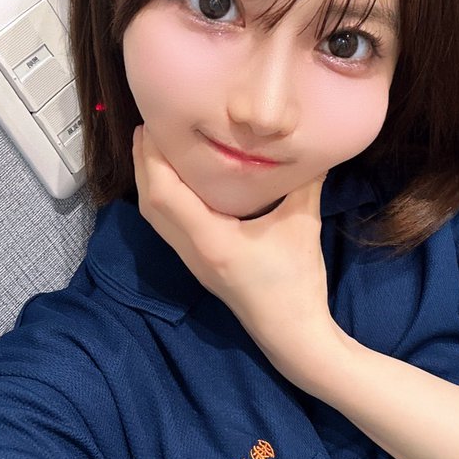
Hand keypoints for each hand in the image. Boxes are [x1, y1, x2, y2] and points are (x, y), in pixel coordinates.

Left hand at [131, 125, 336, 370]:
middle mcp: (192, 250)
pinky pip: (168, 227)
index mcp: (210, 239)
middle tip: (148, 128)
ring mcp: (192, 261)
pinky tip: (177, 183)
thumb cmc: (295, 283)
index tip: (155, 124)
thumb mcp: (302, 225)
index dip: (153, 157)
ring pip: (155, 217)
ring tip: (156, 150)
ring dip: (150, 182)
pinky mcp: (199, 265)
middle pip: (150, 203)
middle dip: (144, 164)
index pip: (164, 193)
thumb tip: (314, 147)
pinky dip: (163, 199)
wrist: (292, 333)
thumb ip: (305, 183)